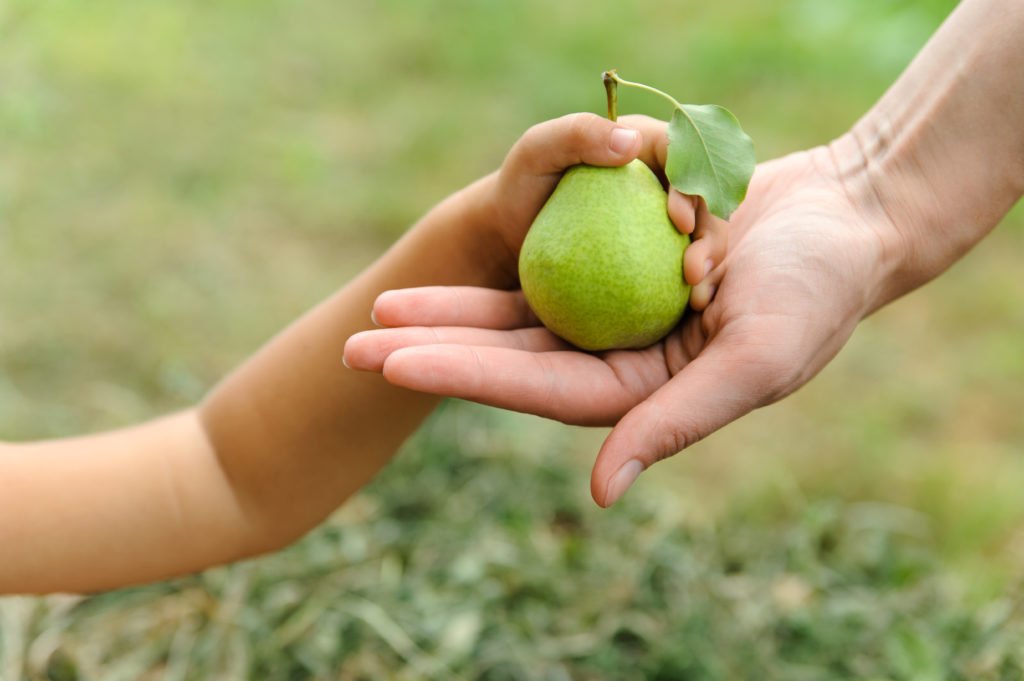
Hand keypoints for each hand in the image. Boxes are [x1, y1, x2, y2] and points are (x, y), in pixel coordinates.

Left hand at [346, 135, 877, 509]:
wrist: (849, 214)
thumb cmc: (817, 290)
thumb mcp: (753, 361)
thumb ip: (674, 423)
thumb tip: (599, 495)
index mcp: (643, 393)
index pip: (536, 389)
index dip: (462, 376)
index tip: (391, 364)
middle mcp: (621, 356)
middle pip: (511, 356)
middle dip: (433, 350)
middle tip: (351, 345)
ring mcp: (617, 309)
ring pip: (518, 312)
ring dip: (452, 309)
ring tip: (382, 305)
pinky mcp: (622, 262)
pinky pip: (553, 260)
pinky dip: (508, 257)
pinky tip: (452, 260)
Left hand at [473, 113, 726, 298]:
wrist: (512, 233)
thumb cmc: (521, 186)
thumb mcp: (537, 150)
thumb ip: (578, 134)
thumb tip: (630, 143)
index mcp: (649, 144)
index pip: (687, 156)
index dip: (694, 186)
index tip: (678, 221)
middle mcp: (667, 179)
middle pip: (709, 200)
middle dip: (713, 233)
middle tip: (695, 270)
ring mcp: (666, 218)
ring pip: (706, 235)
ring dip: (713, 263)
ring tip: (698, 297)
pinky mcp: (661, 251)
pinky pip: (684, 267)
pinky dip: (693, 286)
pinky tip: (688, 310)